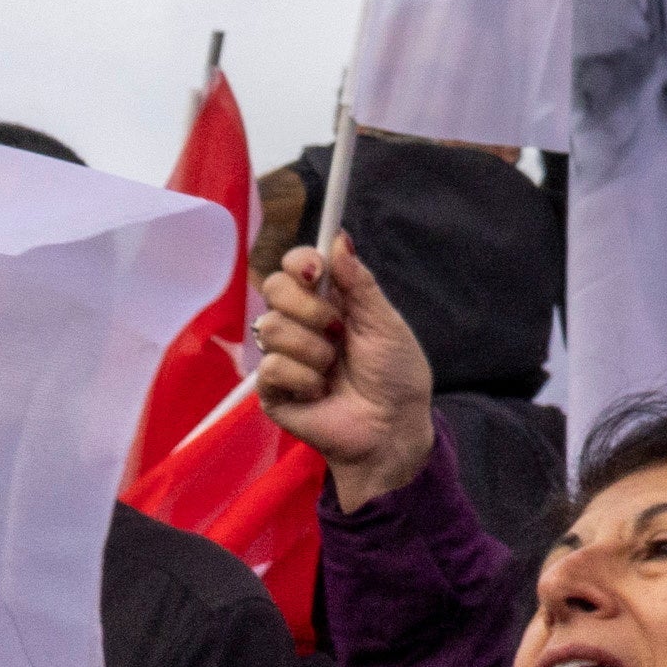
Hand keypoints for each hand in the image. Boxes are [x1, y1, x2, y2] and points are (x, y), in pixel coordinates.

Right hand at [254, 244, 437, 513]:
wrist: (393, 428)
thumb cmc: (396, 376)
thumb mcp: (385, 323)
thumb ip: (359, 283)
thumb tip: (340, 239)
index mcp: (330, 302)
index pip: (295, 266)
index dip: (299, 262)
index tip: (315, 271)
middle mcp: (301, 324)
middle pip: (273, 288)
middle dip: (309, 308)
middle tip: (337, 331)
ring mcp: (283, 356)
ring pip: (271, 328)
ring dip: (313, 350)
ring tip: (334, 369)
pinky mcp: (272, 389)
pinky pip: (270, 367)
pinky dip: (304, 379)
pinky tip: (320, 391)